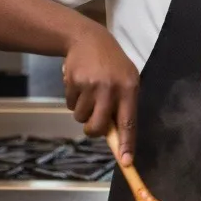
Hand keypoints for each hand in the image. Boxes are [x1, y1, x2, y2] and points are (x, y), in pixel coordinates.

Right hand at [61, 25, 138, 165]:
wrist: (88, 39)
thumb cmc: (113, 65)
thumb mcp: (127, 80)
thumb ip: (124, 106)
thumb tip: (118, 137)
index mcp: (130, 88)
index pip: (129, 122)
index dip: (127, 144)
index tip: (126, 162)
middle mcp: (111, 88)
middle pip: (97, 127)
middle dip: (93, 130)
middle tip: (93, 123)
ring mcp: (91, 85)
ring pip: (81, 117)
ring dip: (83, 111)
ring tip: (89, 92)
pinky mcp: (73, 82)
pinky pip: (70, 105)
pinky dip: (74, 100)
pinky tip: (80, 85)